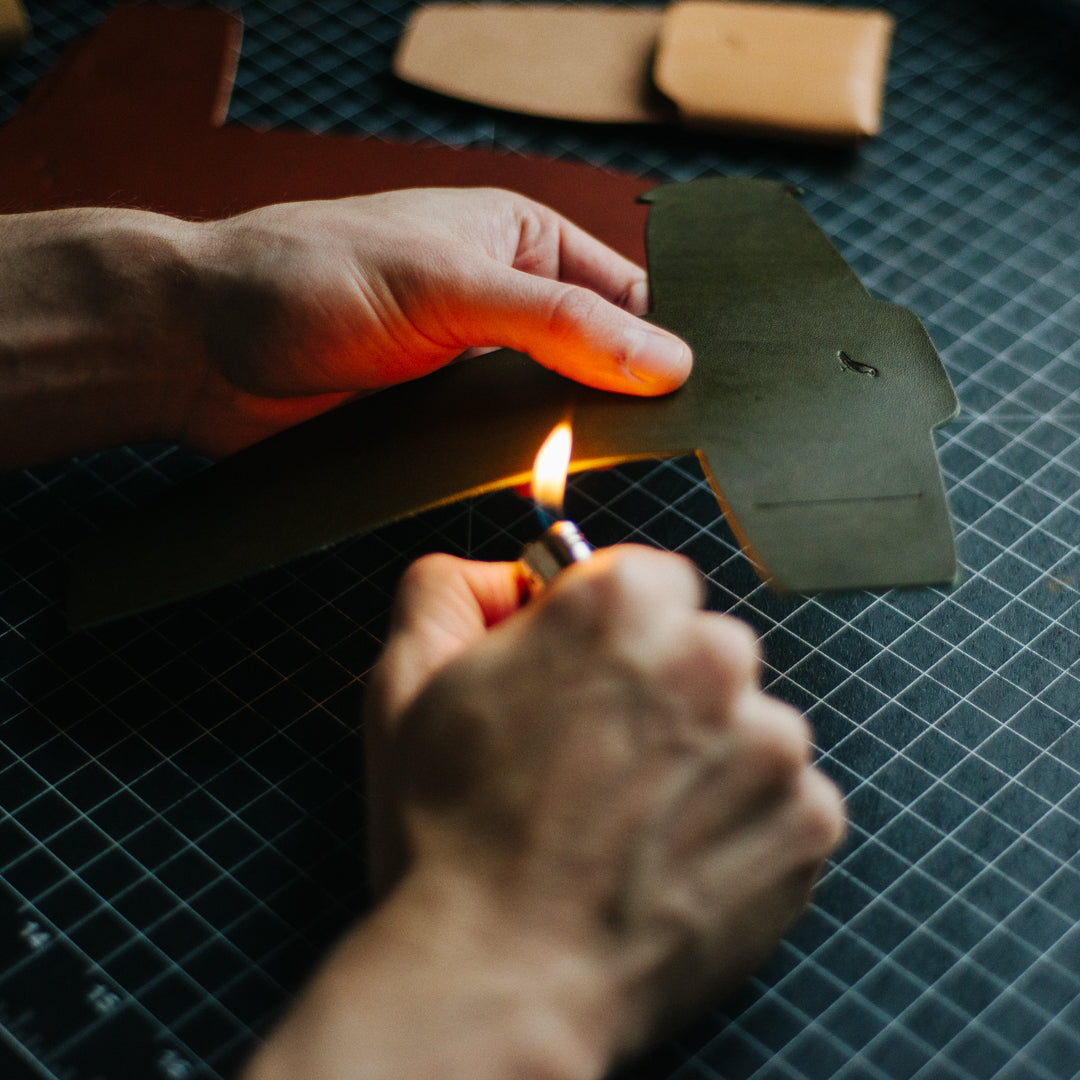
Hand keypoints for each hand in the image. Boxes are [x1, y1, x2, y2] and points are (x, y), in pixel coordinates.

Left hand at [183, 188, 691, 453]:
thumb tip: (666, 361)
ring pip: (555, 409)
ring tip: (606, 468)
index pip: (625, 290)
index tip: (693, 391)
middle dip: (624, 395)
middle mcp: (504, 301)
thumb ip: (561, 325)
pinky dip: (526, 467)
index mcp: (519, 239)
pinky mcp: (441, 423)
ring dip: (574, 438)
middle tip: (662, 441)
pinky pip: (504, 448)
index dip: (662, 338)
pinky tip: (543, 484)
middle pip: (598, 355)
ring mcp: (473, 367)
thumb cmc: (306, 279)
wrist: (199, 351)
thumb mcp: (449, 287)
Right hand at [244, 549, 844, 1079]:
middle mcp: (711, 655)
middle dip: (661, 686)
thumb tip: (498, 573)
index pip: (644, 578)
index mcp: (619, 604)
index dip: (606, 632)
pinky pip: (783, 795)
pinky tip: (676, 857)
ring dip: (705, 755)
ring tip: (633, 820)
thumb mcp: (407, 686)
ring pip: (745, 720)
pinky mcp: (809, 820)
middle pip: (702, 646)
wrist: (505, 980)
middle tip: (599, 760)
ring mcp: (772, 741)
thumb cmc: (453, 837)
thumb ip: (448, 592)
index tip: (583, 681)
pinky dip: (742, 820)